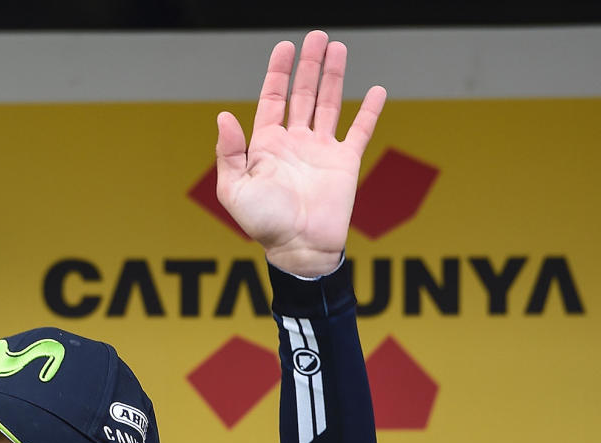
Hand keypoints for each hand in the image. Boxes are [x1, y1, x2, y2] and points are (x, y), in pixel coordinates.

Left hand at [215, 31, 385, 277]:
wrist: (299, 248)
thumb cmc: (264, 225)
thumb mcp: (234, 190)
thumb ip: (229, 153)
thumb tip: (223, 117)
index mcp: (266, 147)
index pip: (272, 100)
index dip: (278, 73)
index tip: (285, 47)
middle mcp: (295, 144)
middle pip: (303, 94)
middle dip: (309, 66)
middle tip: (317, 37)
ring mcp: (321, 151)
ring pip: (330, 104)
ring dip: (334, 77)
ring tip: (338, 48)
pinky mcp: (346, 163)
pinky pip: (361, 131)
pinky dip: (370, 111)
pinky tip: (376, 90)